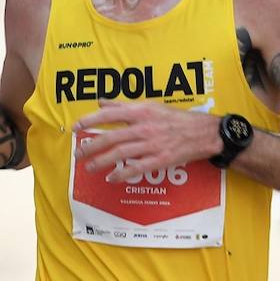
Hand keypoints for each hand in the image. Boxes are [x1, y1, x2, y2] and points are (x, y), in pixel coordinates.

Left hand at [72, 100, 219, 181]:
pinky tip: (111, 178)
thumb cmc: (176, 119)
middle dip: (91, 146)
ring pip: (120, 153)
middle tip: (78, 153)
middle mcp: (144, 127)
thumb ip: (124, 106)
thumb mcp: (151, 106)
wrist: (203, 133)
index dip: (90, 120)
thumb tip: (102, 103)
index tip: (76, 127)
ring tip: (89, 166)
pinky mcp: (160, 160)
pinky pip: (136, 168)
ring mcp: (152, 144)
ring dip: (101, 161)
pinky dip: (122, 174)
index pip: (110, 114)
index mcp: (141, 111)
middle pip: (111, 137)